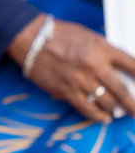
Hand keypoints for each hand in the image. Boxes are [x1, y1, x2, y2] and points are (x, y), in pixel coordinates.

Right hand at [9, 15, 134, 122]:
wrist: (29, 38)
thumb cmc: (58, 34)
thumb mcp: (87, 36)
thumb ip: (104, 51)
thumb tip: (119, 69)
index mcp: (101, 48)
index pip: (132, 65)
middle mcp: (93, 65)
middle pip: (122, 91)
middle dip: (133, 105)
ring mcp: (80, 80)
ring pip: (106, 102)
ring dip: (113, 108)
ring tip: (115, 110)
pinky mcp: (66, 90)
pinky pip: (87, 109)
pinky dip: (98, 116)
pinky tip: (104, 118)